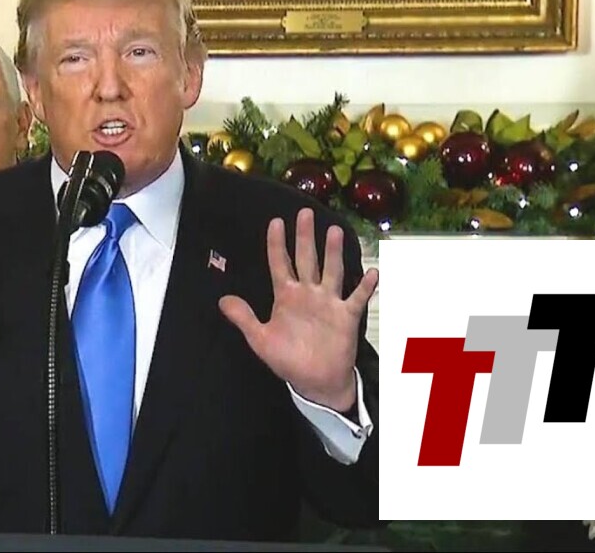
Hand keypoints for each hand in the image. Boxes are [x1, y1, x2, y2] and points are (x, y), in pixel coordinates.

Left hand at [219, 209, 377, 411]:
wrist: (315, 382)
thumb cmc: (288, 360)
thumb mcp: (260, 339)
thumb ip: (243, 318)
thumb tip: (222, 300)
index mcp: (286, 296)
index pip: (280, 263)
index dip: (276, 244)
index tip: (275, 222)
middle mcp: (308, 293)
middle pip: (306, 259)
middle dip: (305, 237)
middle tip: (304, 213)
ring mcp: (328, 302)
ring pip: (331, 271)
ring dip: (332, 252)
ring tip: (333, 230)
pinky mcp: (346, 316)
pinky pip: (356, 298)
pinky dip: (365, 286)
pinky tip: (373, 272)